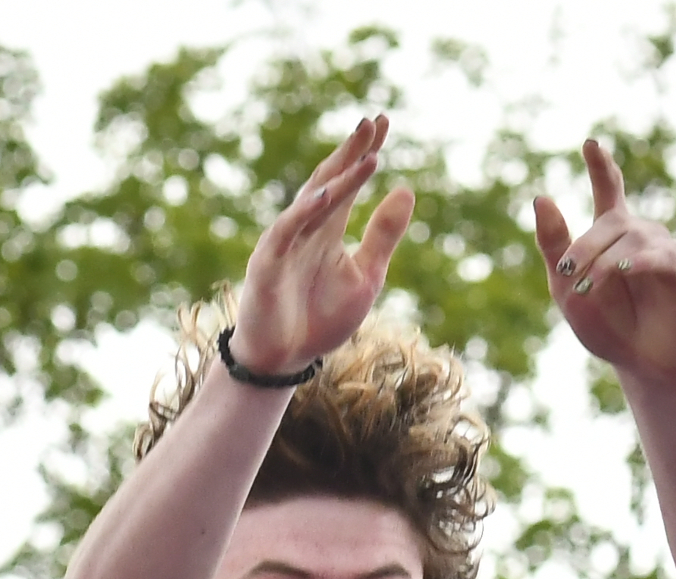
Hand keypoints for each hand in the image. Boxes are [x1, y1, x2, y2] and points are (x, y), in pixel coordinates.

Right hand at [229, 115, 416, 374]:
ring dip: (337, 178)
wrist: (284, 360)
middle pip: (330, 180)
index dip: (365, 152)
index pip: (349, 181)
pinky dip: (305, 212)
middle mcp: (306, 227)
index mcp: (329, 229)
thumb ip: (383, 235)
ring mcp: (285, 242)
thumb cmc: (320, 319)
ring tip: (363, 154)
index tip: (385, 121)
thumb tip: (408, 189)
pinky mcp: (267, 263)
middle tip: (373, 121)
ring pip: (313, 201)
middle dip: (351, 152)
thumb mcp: (366, 276)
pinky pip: (286, 231)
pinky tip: (327, 195)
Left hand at [533, 139, 675, 382]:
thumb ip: (555, 244)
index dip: (601, 166)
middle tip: (568, 273)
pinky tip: (623, 269)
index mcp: (614, 236)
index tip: (590, 143)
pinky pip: (661, 258)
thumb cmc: (607, 326)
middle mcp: (643, 236)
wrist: (642, 365)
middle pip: (612, 222)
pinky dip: (638, 262)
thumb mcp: (566, 287)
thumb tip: (541, 196)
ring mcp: (666, 253)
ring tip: (589, 287)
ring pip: (633, 239)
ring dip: (605, 262)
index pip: (610, 190)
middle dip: (585, 247)